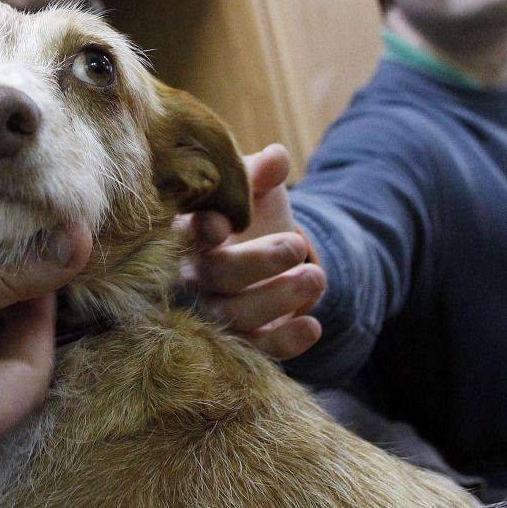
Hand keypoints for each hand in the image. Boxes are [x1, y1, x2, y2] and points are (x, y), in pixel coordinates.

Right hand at [181, 143, 324, 360]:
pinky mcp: (241, 340)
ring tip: (317, 278)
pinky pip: (255, 349)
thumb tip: (276, 158)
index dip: (202, 230)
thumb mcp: (259, 188)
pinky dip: (284, 342)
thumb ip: (263, 172)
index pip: (188, 231)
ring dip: (277, 299)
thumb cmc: (254, 215)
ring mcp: (216, 309)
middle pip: (215, 275)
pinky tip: (312, 326)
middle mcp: (197, 273)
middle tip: (298, 246)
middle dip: (258, 262)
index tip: (223, 224)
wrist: (271, 254)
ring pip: (233, 316)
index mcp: (195, 230)